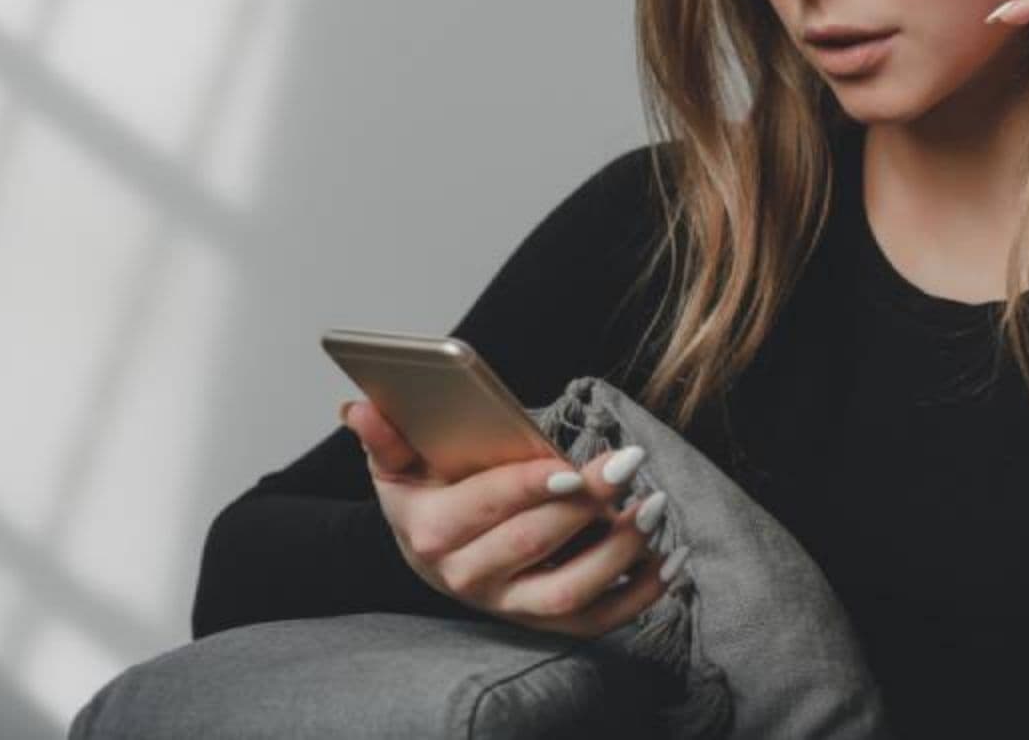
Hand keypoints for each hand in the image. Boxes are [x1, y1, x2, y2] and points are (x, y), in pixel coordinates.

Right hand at [340, 399, 672, 637]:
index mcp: (432, 531)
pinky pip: (596, 620)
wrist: (432, 550)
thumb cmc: (427, 493)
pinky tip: (669, 558)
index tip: (573, 466)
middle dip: (586, 507)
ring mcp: (508, 605)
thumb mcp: (397, 463)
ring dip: (618, 553)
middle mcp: (467, 578)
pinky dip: (638, 595)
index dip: (532, 487)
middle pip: (534, 544)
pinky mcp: (543, 621)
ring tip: (651, 506)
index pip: (488, 508)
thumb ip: (385, 435)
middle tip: (629, 467)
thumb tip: (359, 407)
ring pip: (568, 592)